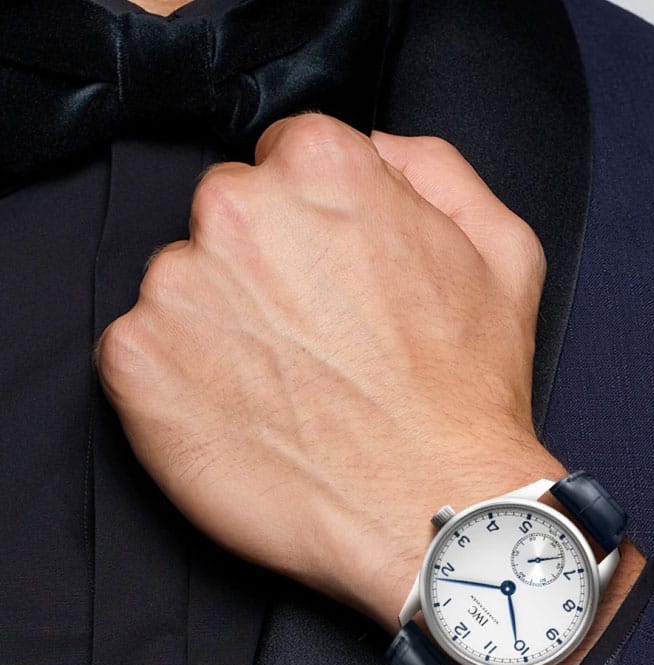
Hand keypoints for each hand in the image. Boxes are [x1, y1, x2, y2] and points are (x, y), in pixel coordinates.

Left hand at [96, 113, 644, 664]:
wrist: (428, 507)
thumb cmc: (465, 392)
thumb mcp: (501, 250)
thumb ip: (431, 170)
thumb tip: (376, 152)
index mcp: (323, 170)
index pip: (285, 158)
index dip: (313, 220)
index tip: (331, 273)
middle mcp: (238, 211)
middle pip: (228, 214)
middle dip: (264, 262)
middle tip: (313, 336)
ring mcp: (178, 288)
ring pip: (184, 282)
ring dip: (221, 321)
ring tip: (285, 383)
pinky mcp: (136, 364)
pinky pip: (142, 348)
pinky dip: (181, 377)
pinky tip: (243, 412)